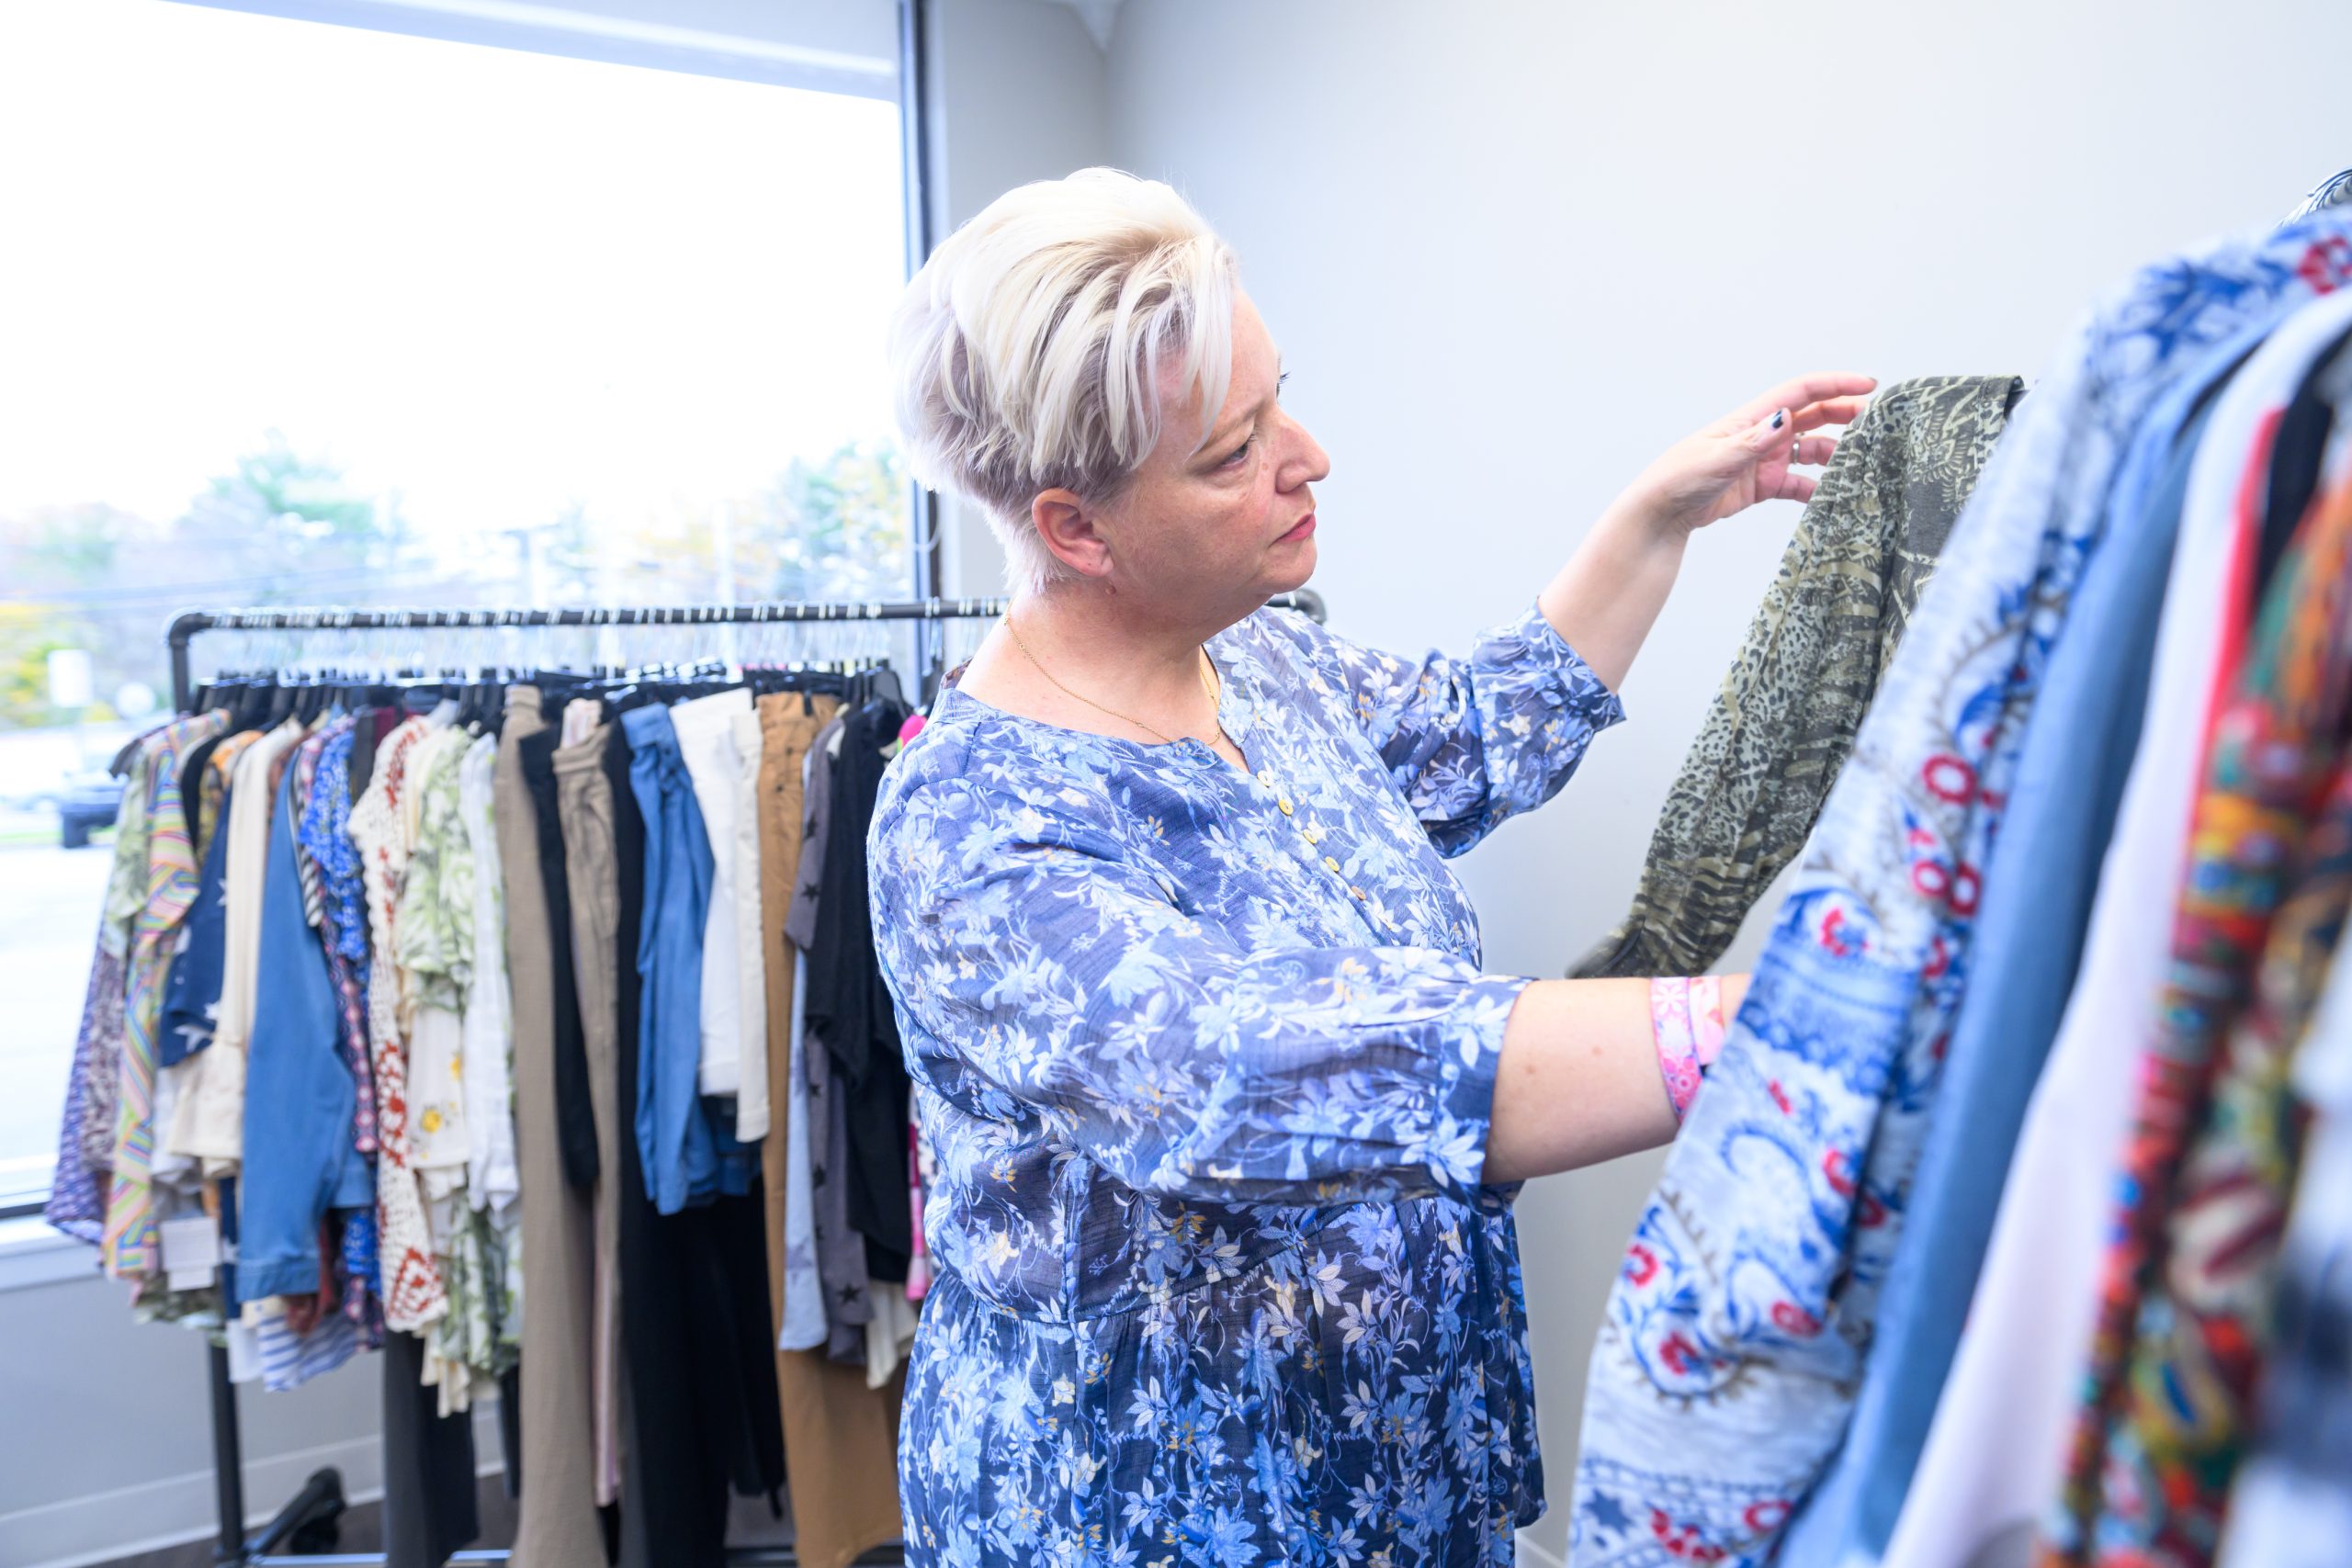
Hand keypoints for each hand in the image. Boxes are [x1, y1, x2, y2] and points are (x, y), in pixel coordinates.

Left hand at [1617, 372, 1876, 537]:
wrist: (1661, 512)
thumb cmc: (1680, 477)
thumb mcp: (1718, 458)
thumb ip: (1754, 442)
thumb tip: (1784, 419)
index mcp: (1752, 418)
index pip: (1801, 391)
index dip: (1835, 384)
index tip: (1869, 385)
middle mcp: (1762, 434)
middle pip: (1813, 416)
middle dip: (1845, 415)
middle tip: (1876, 422)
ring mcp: (1764, 459)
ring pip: (1810, 450)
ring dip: (1835, 454)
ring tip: (1862, 461)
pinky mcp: (1762, 485)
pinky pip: (1798, 483)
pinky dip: (1816, 488)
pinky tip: (1834, 495)